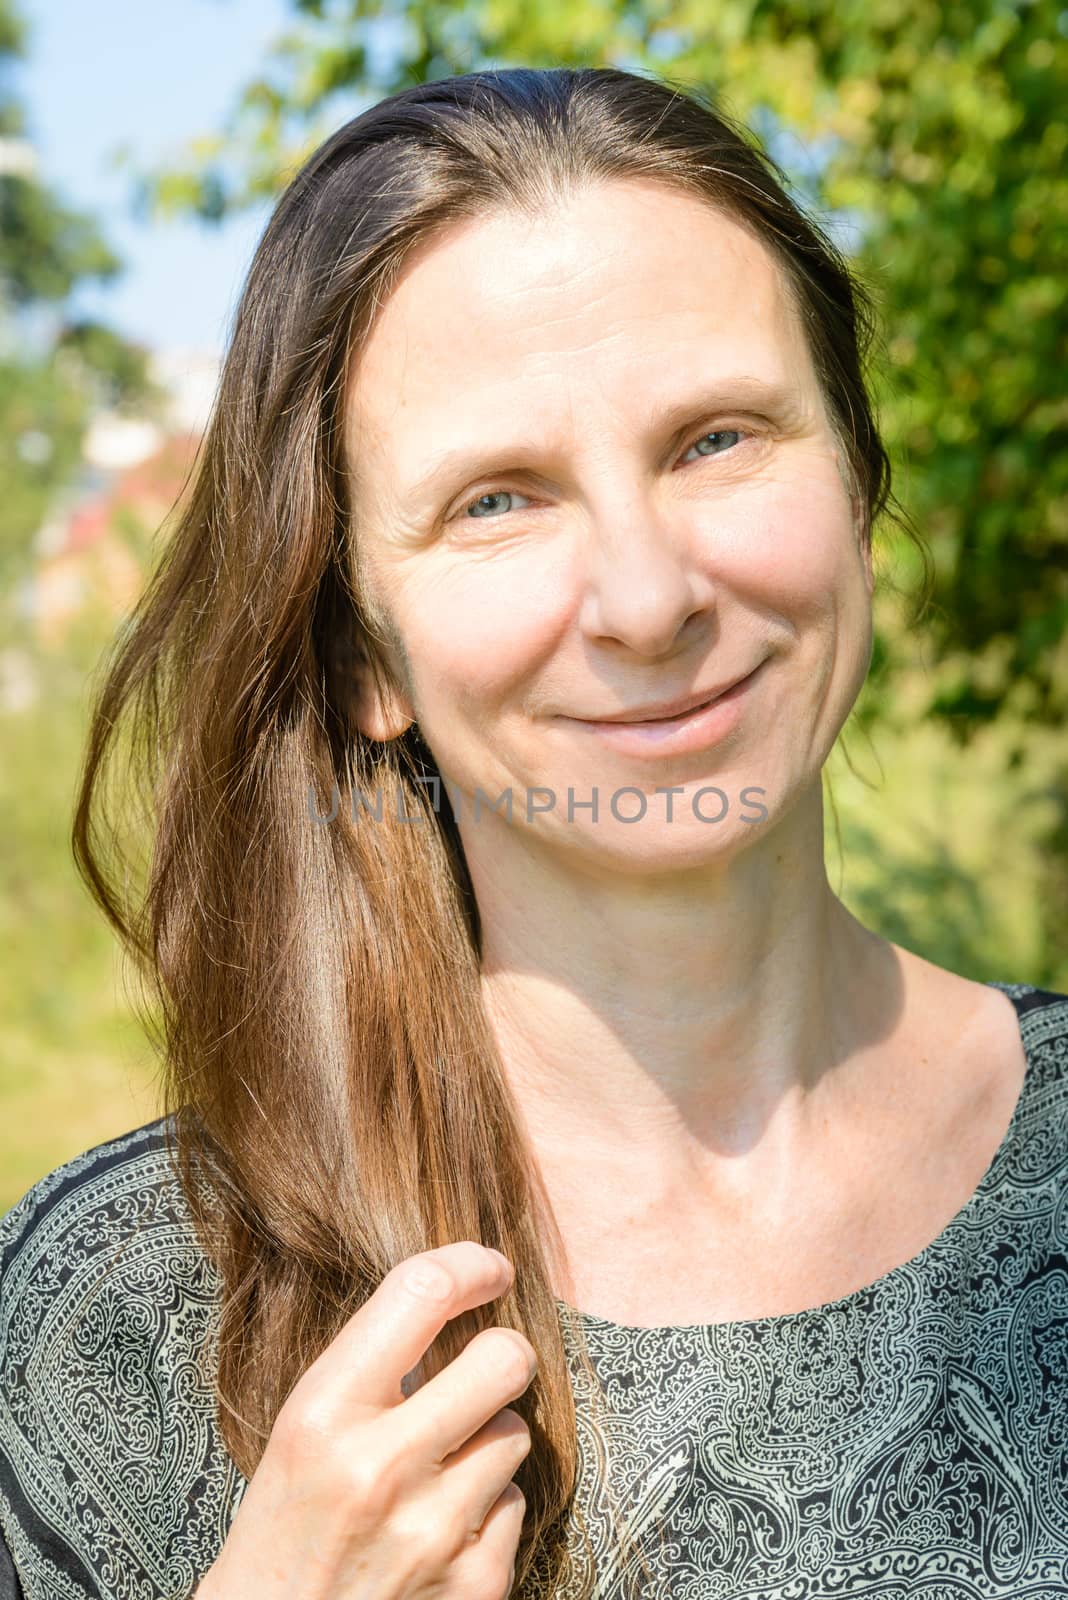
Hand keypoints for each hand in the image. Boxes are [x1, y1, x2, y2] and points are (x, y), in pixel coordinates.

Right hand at [197, 1241, 535, 1597]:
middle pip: (502, 1360)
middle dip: (503, 1354)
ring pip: (513, 1432)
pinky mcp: (475, 1584)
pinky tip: (441, 1529)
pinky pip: (515, 1504)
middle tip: (484, 1367)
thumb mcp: (301, 1432)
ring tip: (437, 1468)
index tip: (490, 1269)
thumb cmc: (284, 1529)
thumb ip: (370, 1370)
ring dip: (486, 1440)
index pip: (421, 1294)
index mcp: (324, 1414)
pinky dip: (488, 1510)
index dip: (470, 1265)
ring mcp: (434, 1530)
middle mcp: (381, 1467)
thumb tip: (456, 1301)